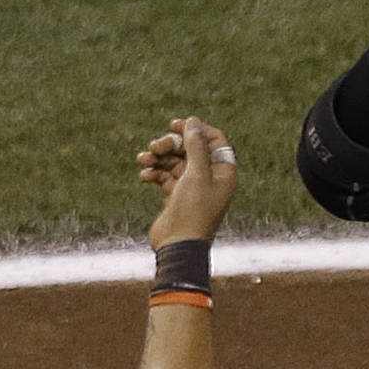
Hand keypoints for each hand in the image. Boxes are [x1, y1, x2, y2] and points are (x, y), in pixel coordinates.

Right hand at [137, 117, 238, 248]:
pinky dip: (154, 172)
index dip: (196, 130)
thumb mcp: (196, 174)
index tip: (175, 124)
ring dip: (158, 157)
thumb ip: (196, 146)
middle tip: (155, 145)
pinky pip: (165, 176)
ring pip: (174, 161)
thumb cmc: (193, 211)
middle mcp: (210, 178)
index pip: (214, 141)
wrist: (179, 246)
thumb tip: (193, 122)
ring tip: (144, 159)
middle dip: (171, 144)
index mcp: (223, 172)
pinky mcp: (176, 196)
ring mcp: (192, 187)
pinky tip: (144, 175)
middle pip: (190, 149)